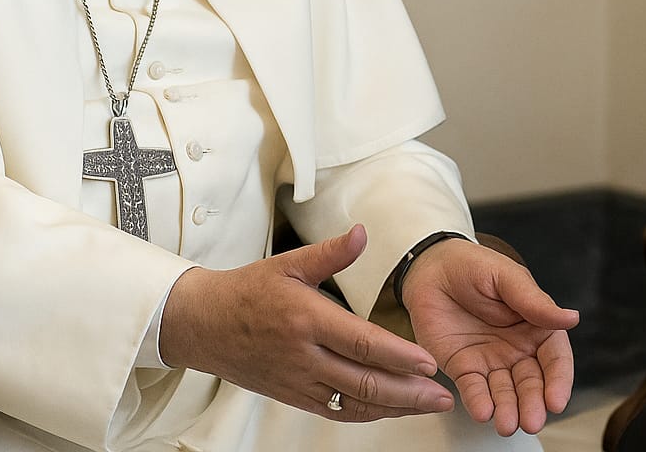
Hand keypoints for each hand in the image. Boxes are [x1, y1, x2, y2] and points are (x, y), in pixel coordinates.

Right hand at [159, 224, 454, 420]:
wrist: (203, 325)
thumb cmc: (246, 292)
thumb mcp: (288, 263)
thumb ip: (330, 253)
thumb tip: (361, 233)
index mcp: (306, 320)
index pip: (361, 344)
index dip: (398, 357)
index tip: (429, 362)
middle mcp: (304, 356)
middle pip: (364, 382)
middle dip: (408, 392)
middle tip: (442, 394)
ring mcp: (298, 382)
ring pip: (354, 403)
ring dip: (395, 407)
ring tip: (428, 405)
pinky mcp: (294, 396)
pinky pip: (336, 411)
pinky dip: (367, 413)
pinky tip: (391, 409)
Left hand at [400, 238, 579, 435]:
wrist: (431, 267)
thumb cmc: (474, 265)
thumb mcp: (507, 277)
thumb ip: (535, 302)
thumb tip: (572, 318)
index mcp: (536, 325)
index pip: (554, 358)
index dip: (557, 381)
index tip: (556, 401)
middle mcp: (517, 348)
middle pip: (531, 381)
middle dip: (532, 403)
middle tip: (531, 421)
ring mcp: (490, 360)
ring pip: (504, 391)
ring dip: (508, 409)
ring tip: (507, 424)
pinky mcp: (463, 367)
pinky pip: (473, 388)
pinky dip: (478, 402)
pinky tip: (483, 412)